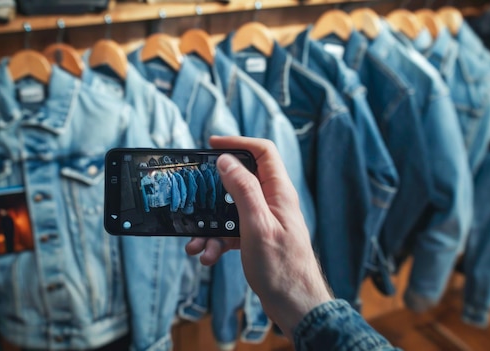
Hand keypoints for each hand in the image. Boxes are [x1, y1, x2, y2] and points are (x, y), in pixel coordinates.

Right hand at [185, 136, 332, 337]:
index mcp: (279, 192)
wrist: (295, 305)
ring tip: (196, 243)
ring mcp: (265, 220)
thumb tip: (227, 161)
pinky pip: (232, 230)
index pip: (263, 151)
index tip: (213, 144)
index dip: (239, 142)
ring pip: (231, 209)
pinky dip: (217, 240)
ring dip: (210, 223)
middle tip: (195, 193)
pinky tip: (207, 255)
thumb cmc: (281, 267)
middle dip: (214, 189)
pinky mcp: (257, 237)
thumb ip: (243, 190)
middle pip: (242, 179)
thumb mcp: (256, 225)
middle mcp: (273, 202)